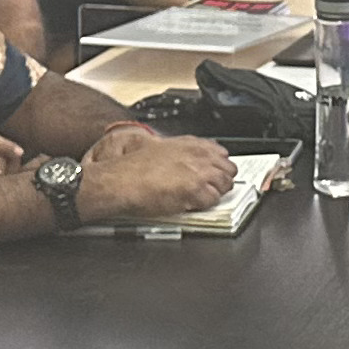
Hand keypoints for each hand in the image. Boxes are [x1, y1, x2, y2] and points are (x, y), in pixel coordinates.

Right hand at [77, 125, 237, 224]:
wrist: (120, 180)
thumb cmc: (132, 168)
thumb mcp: (159, 148)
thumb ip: (179, 153)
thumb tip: (185, 163)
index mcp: (190, 143)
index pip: (221, 153)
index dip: (217, 167)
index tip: (213, 174)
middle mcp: (198, 155)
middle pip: (228, 169)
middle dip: (221, 181)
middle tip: (208, 190)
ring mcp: (199, 172)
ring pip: (225, 185)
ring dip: (215, 194)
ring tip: (199, 199)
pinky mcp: (195, 190)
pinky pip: (213, 201)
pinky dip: (204, 205)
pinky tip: (192, 205)